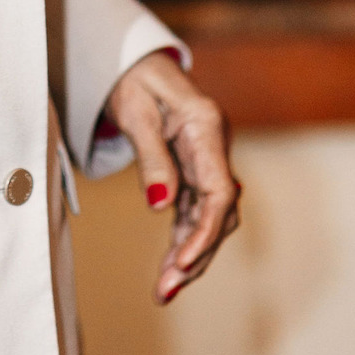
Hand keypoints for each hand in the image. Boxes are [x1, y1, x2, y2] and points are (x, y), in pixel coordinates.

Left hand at [104, 51, 239, 303]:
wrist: (135, 64)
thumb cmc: (134, 80)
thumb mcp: (135, 112)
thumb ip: (151, 157)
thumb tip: (161, 206)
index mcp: (206, 127)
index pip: (220, 191)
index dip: (206, 231)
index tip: (183, 262)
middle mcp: (214, 148)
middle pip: (217, 213)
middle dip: (196, 254)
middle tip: (166, 289)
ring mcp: (206, 161)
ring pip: (207, 219)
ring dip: (188, 255)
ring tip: (164, 290)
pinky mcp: (193, 173)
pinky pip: (192, 213)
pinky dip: (181, 241)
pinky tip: (169, 270)